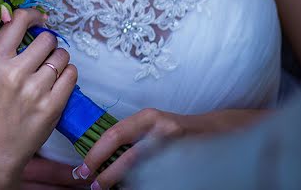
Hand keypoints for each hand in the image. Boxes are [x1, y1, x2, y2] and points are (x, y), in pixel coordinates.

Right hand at [0, 8, 77, 188]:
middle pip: (47, 39)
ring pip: (62, 57)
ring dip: (59, 61)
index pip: (17, 22)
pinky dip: (68, 76)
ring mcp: (35, 90)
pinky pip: (71, 75)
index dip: (32, 15)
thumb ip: (5, 53)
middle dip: (49, 44)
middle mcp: (15, 73)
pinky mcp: (52, 105)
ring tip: (50, 72)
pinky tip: (57, 83)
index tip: (39, 18)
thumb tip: (30, 27)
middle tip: (44, 55)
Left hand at [74, 108, 267, 188]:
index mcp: (148, 117)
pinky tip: (132, 187)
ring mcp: (176, 146)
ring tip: (107, 188)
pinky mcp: (186, 161)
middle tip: (92, 183)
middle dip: (106, 173)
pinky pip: (159, 177)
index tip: (83, 167)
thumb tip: (99, 155)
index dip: (96, 153)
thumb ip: (130, 135)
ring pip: (143, 170)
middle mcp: (162, 129)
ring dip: (122, 181)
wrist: (218, 131)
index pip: (114, 134)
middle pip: (128, 156)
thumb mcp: (152, 125)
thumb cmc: (176, 130)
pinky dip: (143, 184)